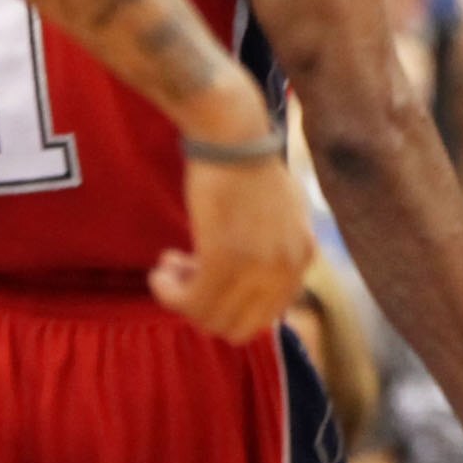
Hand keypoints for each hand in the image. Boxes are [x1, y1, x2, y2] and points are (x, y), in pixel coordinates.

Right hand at [151, 144, 312, 343]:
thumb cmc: (250, 167)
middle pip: (236, 326)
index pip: (264, 317)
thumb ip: (278, 254)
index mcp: (303, 259)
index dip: (229, 306)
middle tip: (185, 274)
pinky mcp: (222, 259)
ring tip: (168, 267)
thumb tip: (253, 294)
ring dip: (181, 299)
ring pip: (208, 318)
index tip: (207, 281)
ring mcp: (257, 267)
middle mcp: (286, 269)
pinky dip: (167, 293)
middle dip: (205, 308)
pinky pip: (189, 301)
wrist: (234, 135)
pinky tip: (159, 270)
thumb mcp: (282, 215)